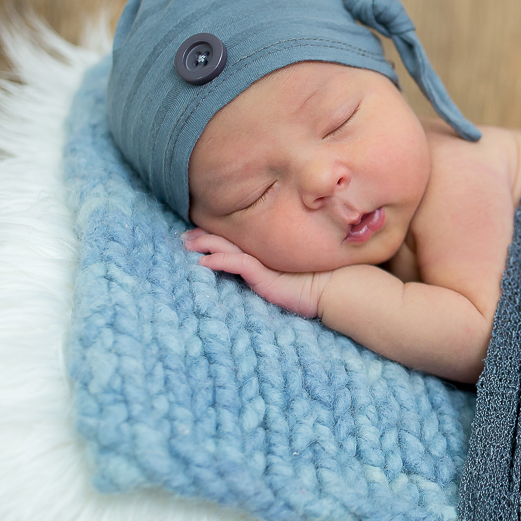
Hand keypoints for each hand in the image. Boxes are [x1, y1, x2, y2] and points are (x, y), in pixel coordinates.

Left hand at [181, 227, 333, 318]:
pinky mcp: (264, 274)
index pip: (238, 240)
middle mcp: (264, 254)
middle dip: (205, 236)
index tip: (198, 233)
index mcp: (268, 253)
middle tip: (185, 236)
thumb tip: (253, 265)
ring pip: (229, 248)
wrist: (336, 288)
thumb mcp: (291, 274)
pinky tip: (203, 263)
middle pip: (229, 240)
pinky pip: (237, 264)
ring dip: (206, 245)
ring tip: (187, 243)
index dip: (218, 235)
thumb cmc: (320, 281)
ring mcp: (264, 263)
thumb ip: (273, 267)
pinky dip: (219, 261)